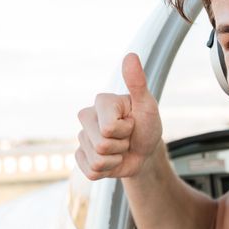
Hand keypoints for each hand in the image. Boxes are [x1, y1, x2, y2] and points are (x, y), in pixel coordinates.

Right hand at [75, 53, 162, 179]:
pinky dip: (107, 171)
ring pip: (97, 161)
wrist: (145, 151)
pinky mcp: (81, 157)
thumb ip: (138, 83)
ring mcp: (82, 138)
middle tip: (126, 138)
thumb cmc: (147, 125)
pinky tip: (111, 160)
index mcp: (101, 101)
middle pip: (101, 146)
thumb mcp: (148, 106)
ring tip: (120, 148)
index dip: (126, 131)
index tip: (132, 123)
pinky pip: (90, 172)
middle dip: (120, 147)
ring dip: (115, 160)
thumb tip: (130, 56)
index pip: (109, 128)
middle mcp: (87, 117)